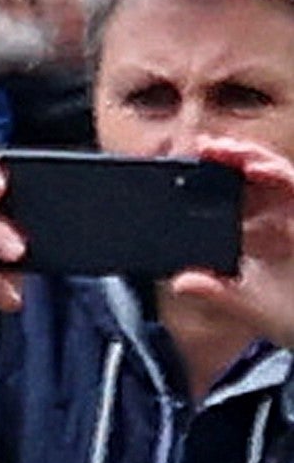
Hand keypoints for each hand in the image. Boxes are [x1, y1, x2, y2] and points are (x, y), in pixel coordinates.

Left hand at [169, 139, 293, 370]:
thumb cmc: (293, 315)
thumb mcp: (247, 305)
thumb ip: (215, 292)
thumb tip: (181, 283)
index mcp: (260, 234)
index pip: (235, 198)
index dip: (214, 179)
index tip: (187, 167)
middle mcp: (280, 220)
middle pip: (253, 177)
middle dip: (229, 158)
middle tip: (203, 147)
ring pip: (275, 173)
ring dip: (251, 157)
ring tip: (225, 149)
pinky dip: (278, 173)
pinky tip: (258, 168)